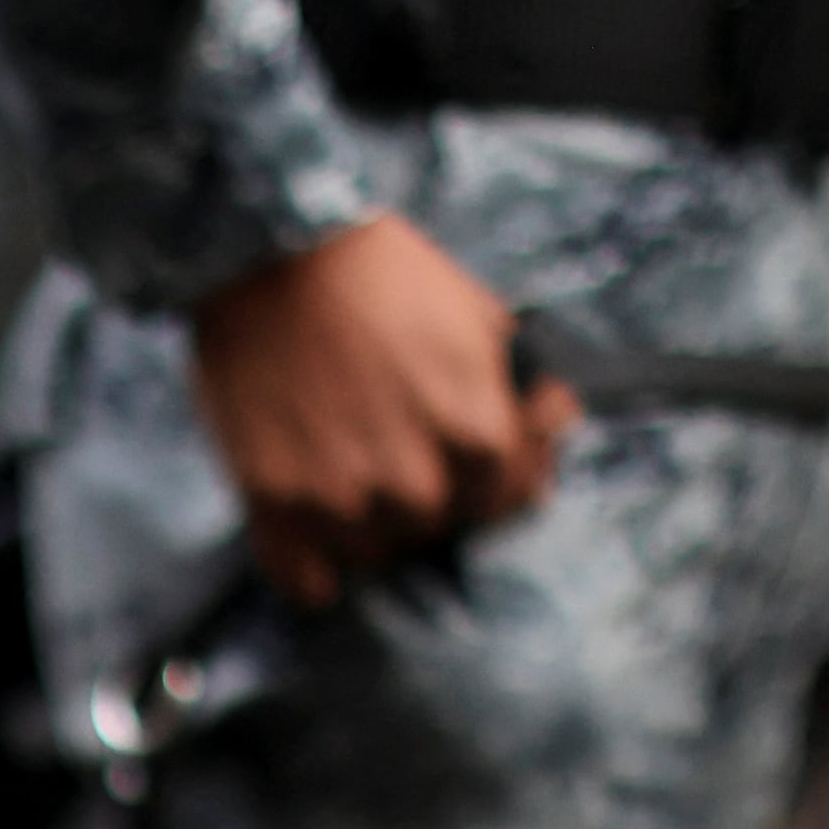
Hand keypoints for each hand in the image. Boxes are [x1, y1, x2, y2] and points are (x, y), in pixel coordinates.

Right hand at [188, 216, 572, 601]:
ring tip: (348, 478)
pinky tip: (312, 548)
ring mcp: (339, 495)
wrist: (273, 252)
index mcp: (474, 431)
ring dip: (368, 527)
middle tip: (396, 456)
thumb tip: (555, 420)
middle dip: (424, 496)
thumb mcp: (478, 313)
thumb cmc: (383, 275)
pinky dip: (310, 571)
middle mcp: (411, 477)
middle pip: (434, 525)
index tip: (468, 468)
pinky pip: (303, 576)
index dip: (490, 481)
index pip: (504, 498)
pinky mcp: (272, 500)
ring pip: (372, 552)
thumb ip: (522, 382)